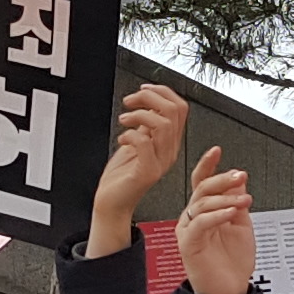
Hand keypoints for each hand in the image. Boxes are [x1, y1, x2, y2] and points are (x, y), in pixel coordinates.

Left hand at [89, 84, 191, 255]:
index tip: (143, 89)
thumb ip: (146, 124)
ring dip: (139, 114)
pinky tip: (122, 138)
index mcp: (169, 142)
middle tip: (130, 102)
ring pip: (163, 124)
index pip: (180, 108)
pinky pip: (144, 143)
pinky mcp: (147, 172)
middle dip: (150, 97)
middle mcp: (169, 151)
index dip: (162, 92)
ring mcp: (161, 162)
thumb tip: (148, 102)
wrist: (113, 203)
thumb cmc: (122, 176)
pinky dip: (130, 134)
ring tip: (124, 120)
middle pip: (174, 110)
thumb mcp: (137, 142)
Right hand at [177, 149, 256, 293]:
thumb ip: (238, 203)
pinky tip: (231, 213)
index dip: (208, 165)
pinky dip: (217, 215)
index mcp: (205, 212)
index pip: (202, 182)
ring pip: (201, 203)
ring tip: (243, 200)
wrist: (230, 290)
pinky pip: (200, 223)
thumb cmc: (232, 263)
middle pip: (201, 189)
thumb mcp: (241, 226)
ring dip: (225, 198)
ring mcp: (189, 230)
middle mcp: (193, 218)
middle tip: (238, 175)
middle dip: (221, 179)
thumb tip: (240, 179)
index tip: (217, 150)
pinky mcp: (188, 244)